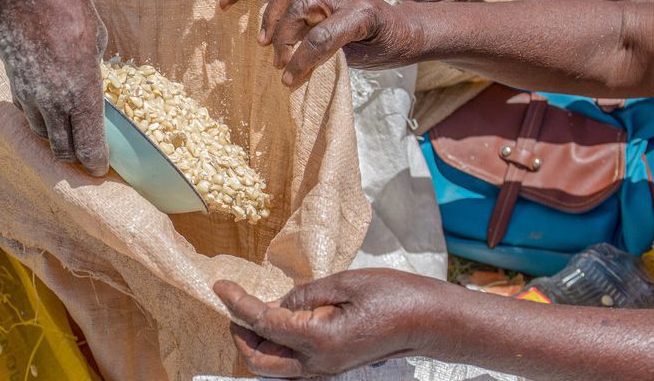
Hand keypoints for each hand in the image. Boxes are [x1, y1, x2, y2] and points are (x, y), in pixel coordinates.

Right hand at [0, 0, 110, 175]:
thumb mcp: (96, 35)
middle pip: (63, 152)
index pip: (88, 148)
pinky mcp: (13, 85)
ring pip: (42, 135)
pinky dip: (37, 118)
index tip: (100, 170)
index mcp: (83, 94)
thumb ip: (95, 65)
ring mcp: (30, 97)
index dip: (95, 164)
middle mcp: (55, 104)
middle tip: (86, 155)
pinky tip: (46, 107)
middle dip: (75, 158)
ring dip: (55, 137)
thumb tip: (93, 74)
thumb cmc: (64, 5)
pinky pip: (26, 113)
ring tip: (66, 131)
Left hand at [213, 269, 449, 376]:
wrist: (433, 322)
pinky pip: (292, 365)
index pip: (263, 322)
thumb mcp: (346, 283)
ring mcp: (326, 369)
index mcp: (320, 339)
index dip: (237, 303)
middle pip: (258, 360)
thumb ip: (305, 294)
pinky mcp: (333, 367)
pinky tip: (279, 322)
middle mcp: (319, 363)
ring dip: (256, 342)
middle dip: (239, 332)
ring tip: (254, 312)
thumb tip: (278, 302)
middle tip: (235, 304)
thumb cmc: (397, 296)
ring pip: (273, 368)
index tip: (219, 285)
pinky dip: (276, 347)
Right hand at [243, 0, 423, 86]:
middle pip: (301, 11)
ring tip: (264, 40)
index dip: (301, 60)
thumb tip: (295, 66)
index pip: (322, 36)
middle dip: (284, 40)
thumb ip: (330, 57)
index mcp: (363, 13)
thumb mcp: (363, 60)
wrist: (405, 30)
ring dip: (272, 15)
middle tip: (278, 63)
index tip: (288, 79)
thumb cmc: (389, 48)